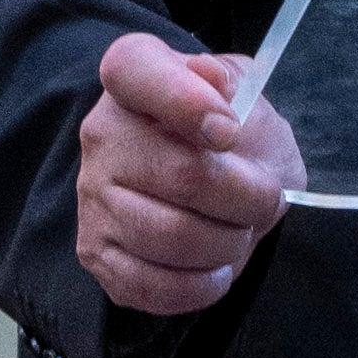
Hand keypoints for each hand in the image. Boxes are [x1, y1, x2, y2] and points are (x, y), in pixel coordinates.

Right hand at [73, 30, 299, 320]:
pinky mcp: (96, 252)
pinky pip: (150, 285)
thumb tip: (212, 81)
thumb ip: (235, 87)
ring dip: (226, 245)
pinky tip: (215, 268)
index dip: (186, 100)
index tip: (229, 131)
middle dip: (246, 198)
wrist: (211, 184)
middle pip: (183, 175)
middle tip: (265, 200)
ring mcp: (92, 195)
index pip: (134, 70)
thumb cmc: (230, 136)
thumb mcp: (247, 97)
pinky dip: (199, 286)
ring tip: (238, 232)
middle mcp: (101, 133)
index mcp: (133, 76)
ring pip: (172, 237)